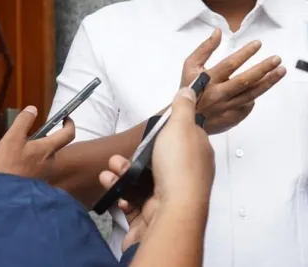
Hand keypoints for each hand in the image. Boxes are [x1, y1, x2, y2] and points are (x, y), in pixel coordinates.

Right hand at [0, 106, 74, 180]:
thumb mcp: (13, 138)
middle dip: (43, 138)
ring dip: (35, 151)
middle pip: (53, 145)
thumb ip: (23, 122)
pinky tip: (15, 164)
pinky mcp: (36, 181)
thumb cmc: (8, 164)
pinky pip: (37, 167)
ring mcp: (44, 173)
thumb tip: (33, 109)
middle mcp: (50, 161)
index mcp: (48, 148)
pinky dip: (30, 162)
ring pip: (44, 156)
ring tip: (16, 150)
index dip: (69, 123)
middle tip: (26, 135)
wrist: (3, 195)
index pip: (68, 134)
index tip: (66, 117)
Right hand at [98, 88, 214, 251]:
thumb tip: (190, 91)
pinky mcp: (150, 214)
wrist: (171, 215)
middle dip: (133, 155)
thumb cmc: (178, 170)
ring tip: (112, 169)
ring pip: (139, 179)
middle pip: (155, 159)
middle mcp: (184, 176)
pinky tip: (115, 188)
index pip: (182, 138)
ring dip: (121, 171)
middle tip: (120, 154)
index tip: (149, 131)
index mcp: (196, 155)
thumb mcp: (181, 126)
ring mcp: (167, 197)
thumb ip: (183, 107)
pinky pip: (131, 200)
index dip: (164, 133)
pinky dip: (120, 192)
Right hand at [181, 29, 285, 133]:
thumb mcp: (190, 65)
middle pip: (245, 81)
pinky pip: (248, 106)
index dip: (245, 53)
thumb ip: (204, 48)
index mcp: (209, 79)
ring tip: (281, 71)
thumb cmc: (188, 88)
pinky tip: (262, 87)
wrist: (186, 118)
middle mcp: (219, 94)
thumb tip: (218, 32)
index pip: (230, 64)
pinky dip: (255, 96)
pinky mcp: (232, 118)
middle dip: (264, 69)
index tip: (258, 43)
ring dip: (268, 82)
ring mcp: (227, 107)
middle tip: (277, 59)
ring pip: (252, 94)